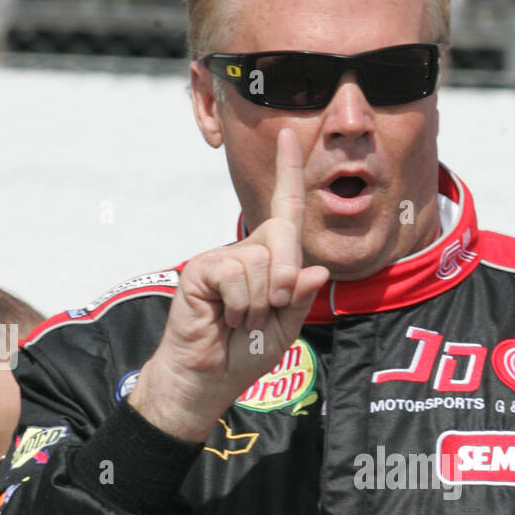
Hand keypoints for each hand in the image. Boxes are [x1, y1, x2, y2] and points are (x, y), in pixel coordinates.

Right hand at [129, 127, 329, 440]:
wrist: (207, 380)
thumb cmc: (244, 354)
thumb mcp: (285, 329)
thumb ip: (300, 299)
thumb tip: (314, 269)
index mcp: (269, 261)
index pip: (284, 211)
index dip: (288, 172)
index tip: (287, 133)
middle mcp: (245, 252)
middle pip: (281, 234)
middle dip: (285, 274)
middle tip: (273, 308)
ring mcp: (220, 258)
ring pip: (259, 261)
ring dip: (260, 303)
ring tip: (244, 322)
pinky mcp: (200, 269)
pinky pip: (235, 273)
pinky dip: (240, 303)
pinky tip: (227, 318)